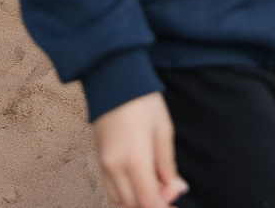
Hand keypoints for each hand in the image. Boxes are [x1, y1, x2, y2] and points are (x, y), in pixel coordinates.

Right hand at [93, 92, 186, 207]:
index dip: (163, 206)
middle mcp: (115, 166)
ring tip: (156, 182)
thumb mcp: (164, 131)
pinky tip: (141, 178)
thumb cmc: (143, 102)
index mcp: (135, 159)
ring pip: (119, 199)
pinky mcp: (99, 160)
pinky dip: (126, 191)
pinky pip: (111, 188)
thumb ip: (168, 164)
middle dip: (152, 202)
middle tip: (170, 188)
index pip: (148, 201)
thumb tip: (176, 188)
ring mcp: (103, 164)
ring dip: (138, 199)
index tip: (175, 201)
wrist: (115, 79)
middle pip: (133, 204)